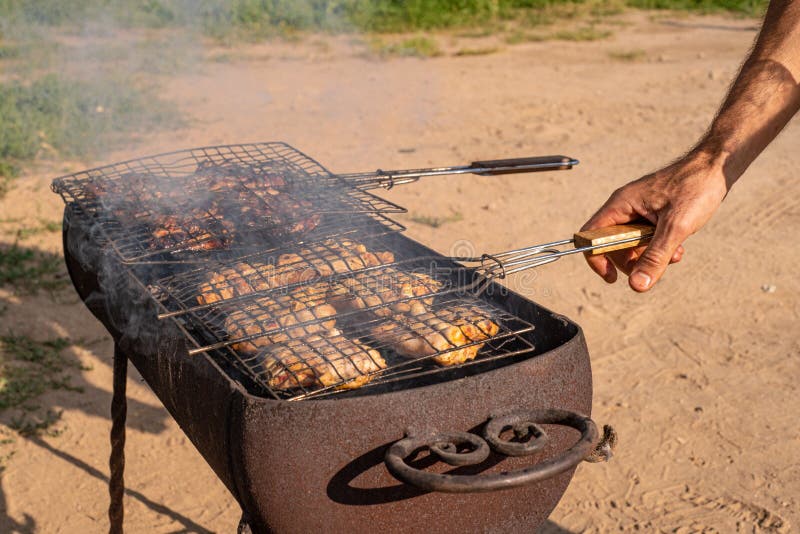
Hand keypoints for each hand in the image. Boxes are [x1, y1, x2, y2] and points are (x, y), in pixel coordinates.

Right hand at [581, 151, 728, 291]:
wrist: (718, 166)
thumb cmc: (696, 187)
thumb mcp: (675, 227)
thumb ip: (654, 257)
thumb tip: (637, 286)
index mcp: (621, 204)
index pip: (592, 235)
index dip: (596, 258)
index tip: (612, 277)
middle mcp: (625, 207)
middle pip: (611, 245)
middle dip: (631, 262)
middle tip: (651, 270)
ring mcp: (639, 210)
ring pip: (631, 244)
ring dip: (649, 256)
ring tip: (673, 256)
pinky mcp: (653, 214)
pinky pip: (646, 239)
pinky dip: (659, 248)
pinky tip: (678, 248)